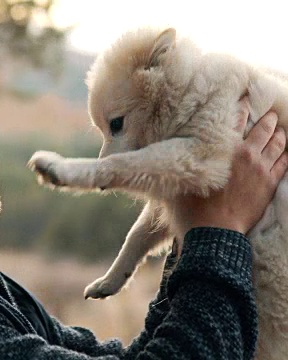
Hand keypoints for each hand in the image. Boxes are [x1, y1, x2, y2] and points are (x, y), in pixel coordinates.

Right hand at [177, 100, 287, 235]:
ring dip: (279, 134)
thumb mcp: (181, 177)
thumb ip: (183, 158)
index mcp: (224, 148)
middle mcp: (246, 154)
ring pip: (277, 143)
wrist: (214, 231)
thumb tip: (170, 148)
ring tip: (280, 129)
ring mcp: (261, 169)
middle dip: (267, 118)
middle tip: (269, 113)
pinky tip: (287, 151)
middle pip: (263, 128)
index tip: (244, 100)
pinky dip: (287, 154)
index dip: (242, 107)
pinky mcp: (270, 184)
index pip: (237, 119)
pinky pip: (284, 163)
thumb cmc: (193, 206)